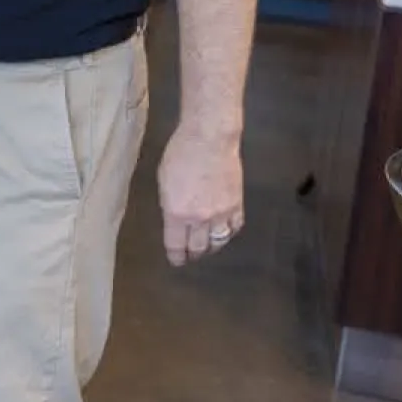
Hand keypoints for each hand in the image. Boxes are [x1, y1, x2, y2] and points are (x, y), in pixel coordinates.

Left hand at [157, 123, 243, 266]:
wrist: (209, 139)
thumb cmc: (179, 154)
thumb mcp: (164, 181)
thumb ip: (169, 204)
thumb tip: (175, 219)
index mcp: (177, 213)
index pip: (176, 245)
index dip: (176, 256)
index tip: (176, 261)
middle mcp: (200, 219)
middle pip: (198, 247)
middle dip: (193, 254)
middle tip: (191, 256)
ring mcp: (221, 213)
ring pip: (218, 241)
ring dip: (211, 247)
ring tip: (207, 248)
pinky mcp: (238, 205)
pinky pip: (234, 228)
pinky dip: (229, 233)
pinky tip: (224, 232)